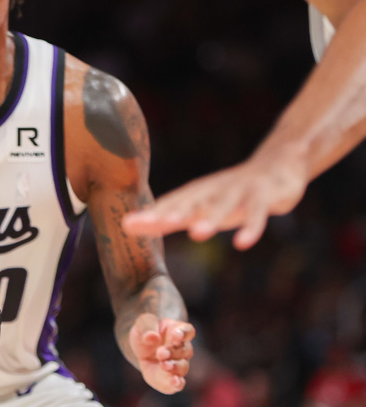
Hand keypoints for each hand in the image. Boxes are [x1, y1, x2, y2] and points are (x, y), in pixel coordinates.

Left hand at [122, 153, 306, 249]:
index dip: (150, 215)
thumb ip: (168, 219)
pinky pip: (257, 212)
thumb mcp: (199, 206)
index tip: (128, 225)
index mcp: (196, 193)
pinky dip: (251, 227)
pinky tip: (242, 243)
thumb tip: (127, 227)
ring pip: (224, 205)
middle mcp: (214, 190)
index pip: (169, 205)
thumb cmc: (229, 193)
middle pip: (191, 202)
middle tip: (153, 222)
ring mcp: (240, 191)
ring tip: (197, 234)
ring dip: (211, 218)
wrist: (278, 164)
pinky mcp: (265, 195)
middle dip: (173, 212)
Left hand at [128, 313, 193, 393]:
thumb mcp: (143, 323)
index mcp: (177, 331)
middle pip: (184, 350)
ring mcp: (178, 364)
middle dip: (173, 352)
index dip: (184, 333)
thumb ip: (147, 327)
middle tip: (161, 353)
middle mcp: (182, 348)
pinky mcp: (170, 378)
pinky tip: (175, 383)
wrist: (141, 347)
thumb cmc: (146, 331)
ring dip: (174, 367)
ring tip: (164, 365)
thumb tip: (152, 337)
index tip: (176, 335)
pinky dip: (177, 383)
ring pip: (182, 367)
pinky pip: (178, 383)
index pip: (187, 331)